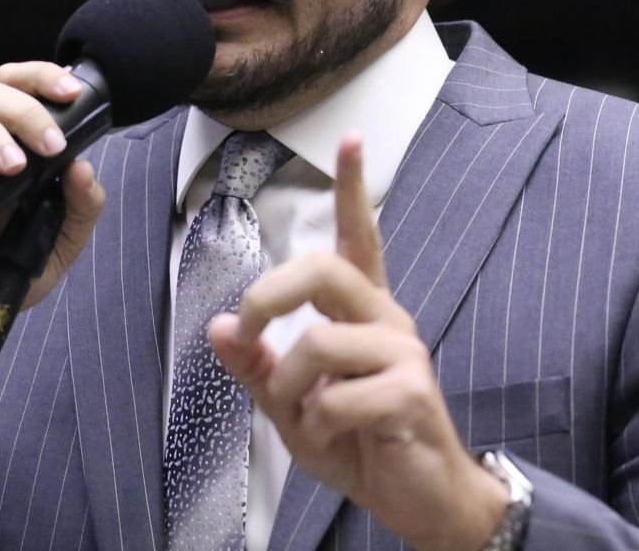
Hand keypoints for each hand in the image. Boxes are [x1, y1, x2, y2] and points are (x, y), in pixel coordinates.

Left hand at [208, 133, 508, 550]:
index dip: (353, 187)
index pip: (359, 237)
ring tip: (304, 417)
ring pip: (317, 341)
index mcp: (362, 313)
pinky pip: (335, 396)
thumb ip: (256, 367)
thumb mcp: (291, 407)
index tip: (352, 138)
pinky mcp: (409, 392)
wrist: (419, 500)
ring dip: (287, 388)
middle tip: (246, 330)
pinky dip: (317, 424)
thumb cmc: (360, 443)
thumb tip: (219, 326)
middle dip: (267, 295)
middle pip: (322, 270)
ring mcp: (402, 353)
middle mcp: (386, 320)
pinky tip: (337, 436)